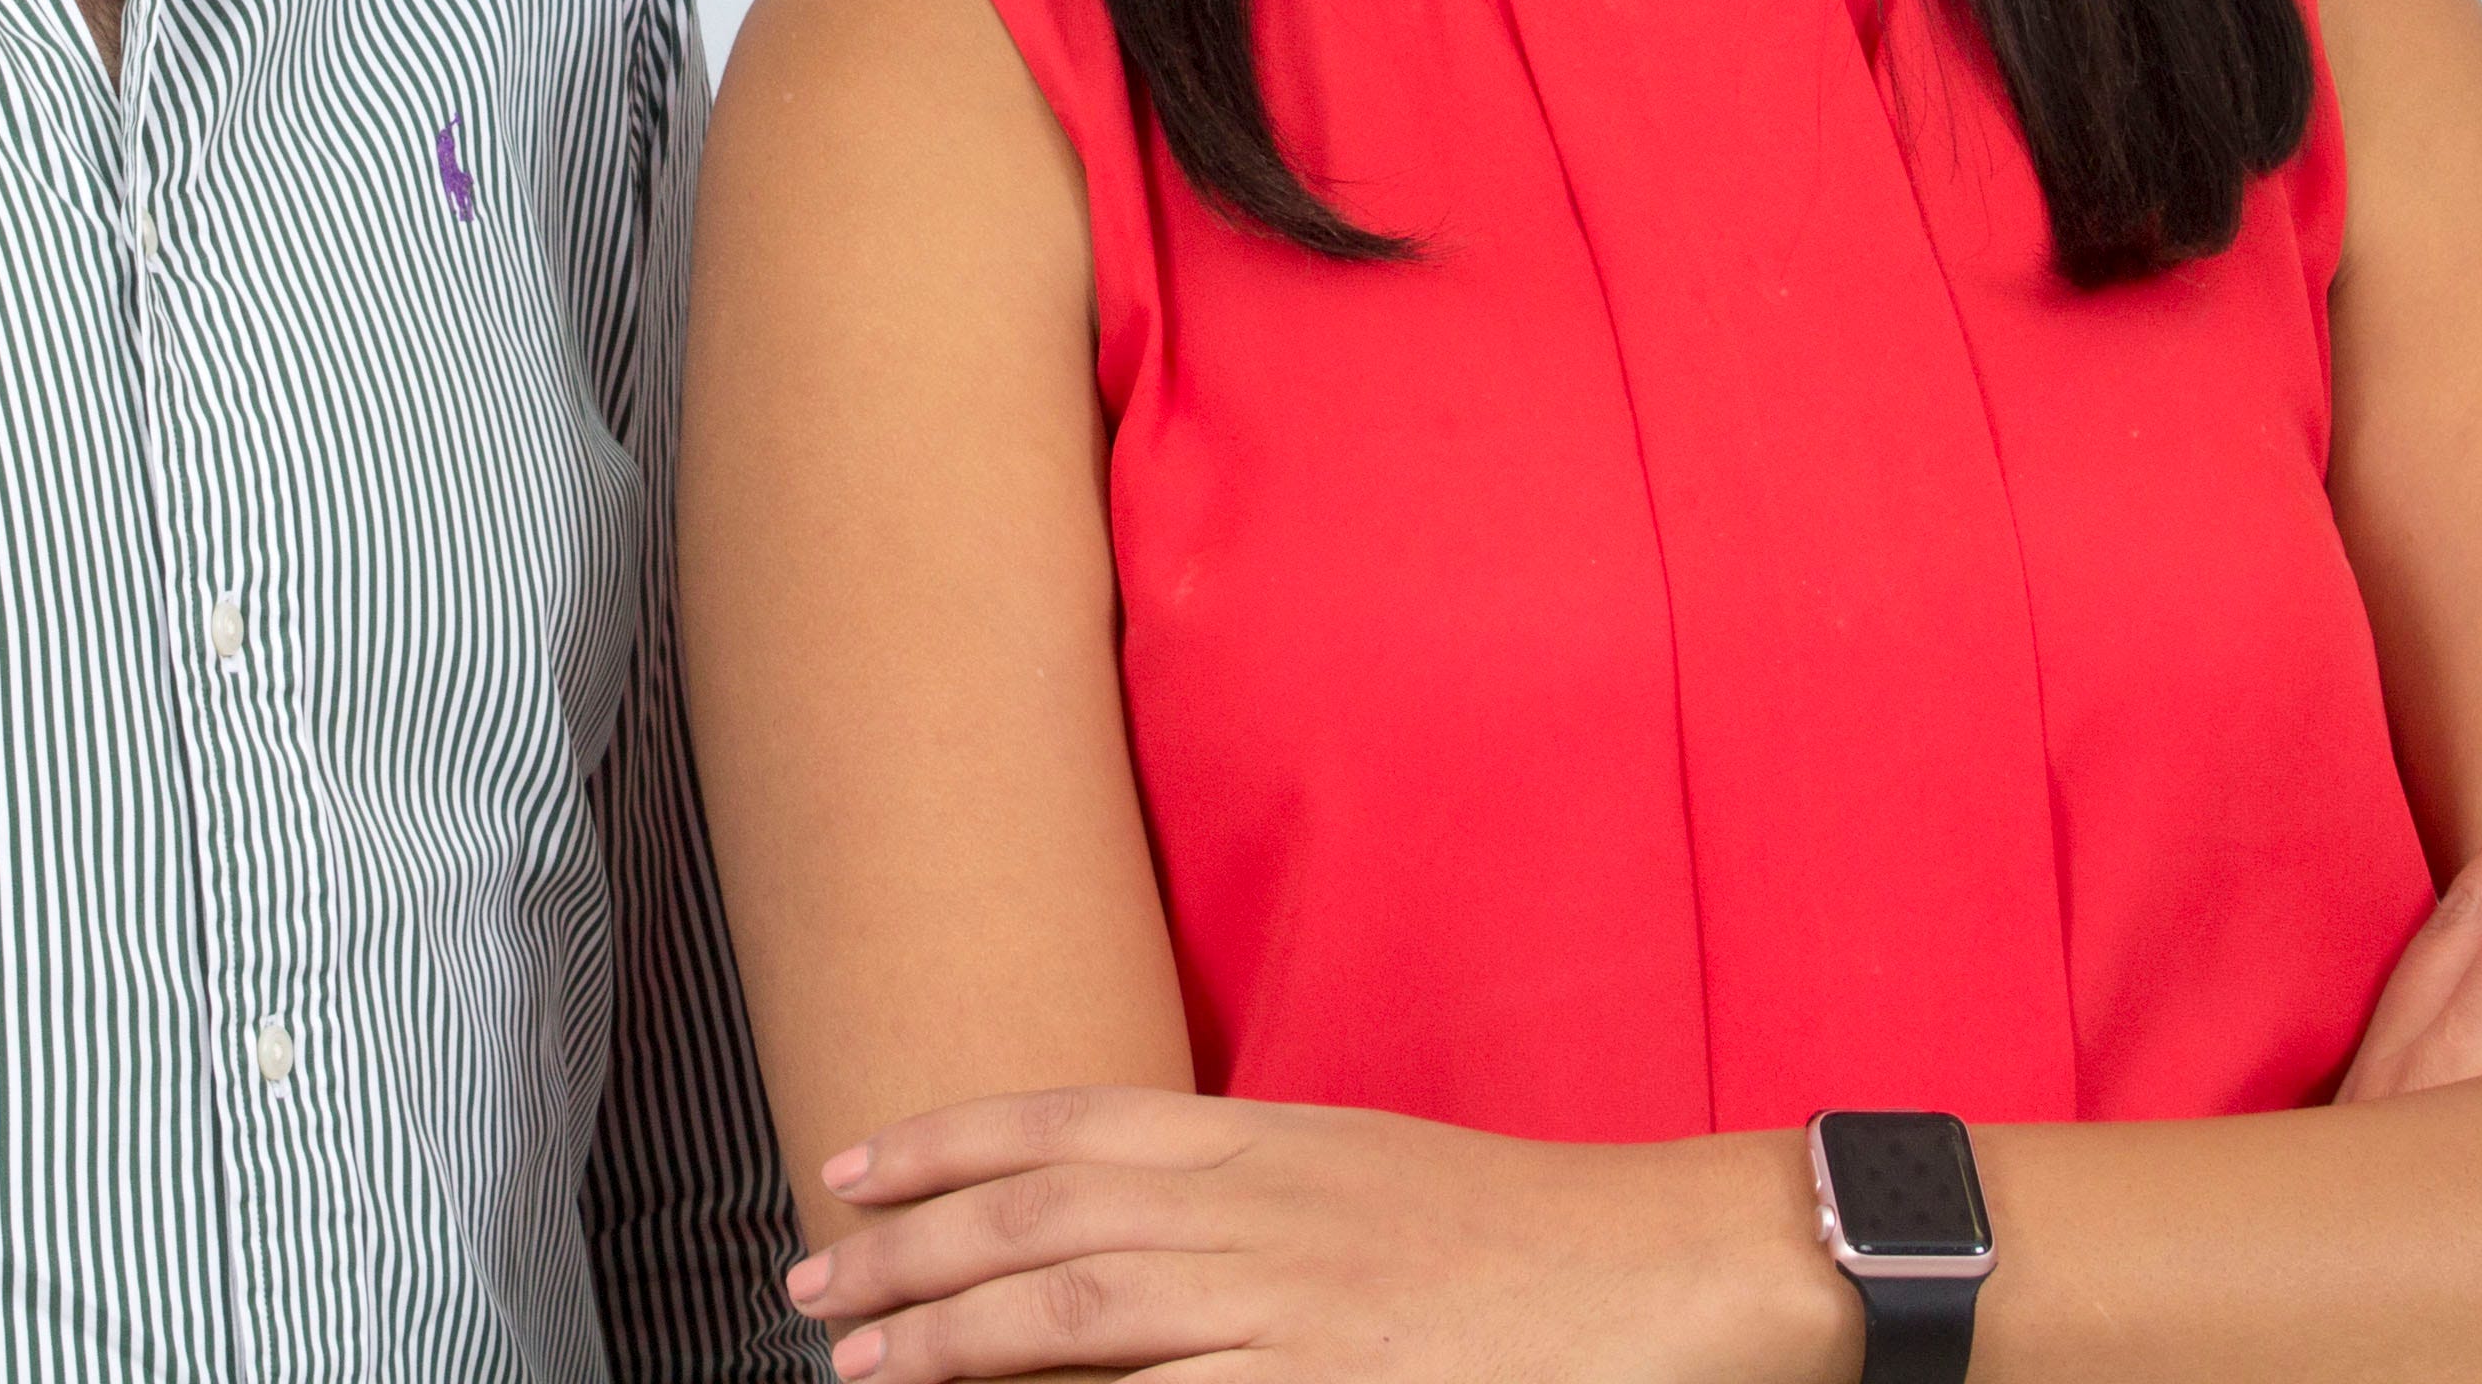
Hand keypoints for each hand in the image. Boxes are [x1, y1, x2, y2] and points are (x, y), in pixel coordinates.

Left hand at [781, 1088, 1832, 1383]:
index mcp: (1257, 1138)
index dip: (938, 1144)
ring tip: (866, 1371)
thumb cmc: (1516, 1229)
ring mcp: (1289, 1303)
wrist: (1668, 1265)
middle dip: (905, 1259)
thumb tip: (1110, 1221)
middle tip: (812, 1294)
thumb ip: (1230, 1190)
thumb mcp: (1351, 1170)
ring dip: (952, 1344)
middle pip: (1035, 1223)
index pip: (1056, 1123)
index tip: (846, 1172)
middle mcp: (1252, 1206)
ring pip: (1075, 1318)